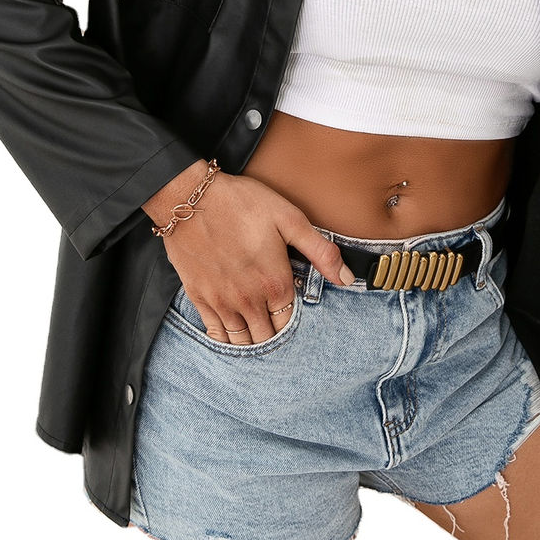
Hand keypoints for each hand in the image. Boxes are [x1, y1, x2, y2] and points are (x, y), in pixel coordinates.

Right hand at [143, 164, 354, 343]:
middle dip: (275, 334)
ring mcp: (222, 302)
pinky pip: (216, 333)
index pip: (290, 322)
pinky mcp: (199, 297)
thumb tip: (348, 279)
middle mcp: (249, 300)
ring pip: (242, 341)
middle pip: (267, 337)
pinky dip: (226, 339)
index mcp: (275, 283)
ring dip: (252, 341)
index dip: (293, 320)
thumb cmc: (243, 204)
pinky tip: (232, 331)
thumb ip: (321, 252)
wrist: (191, 198)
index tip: (293, 312)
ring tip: (258, 332)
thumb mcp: (289, 219)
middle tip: (277, 326)